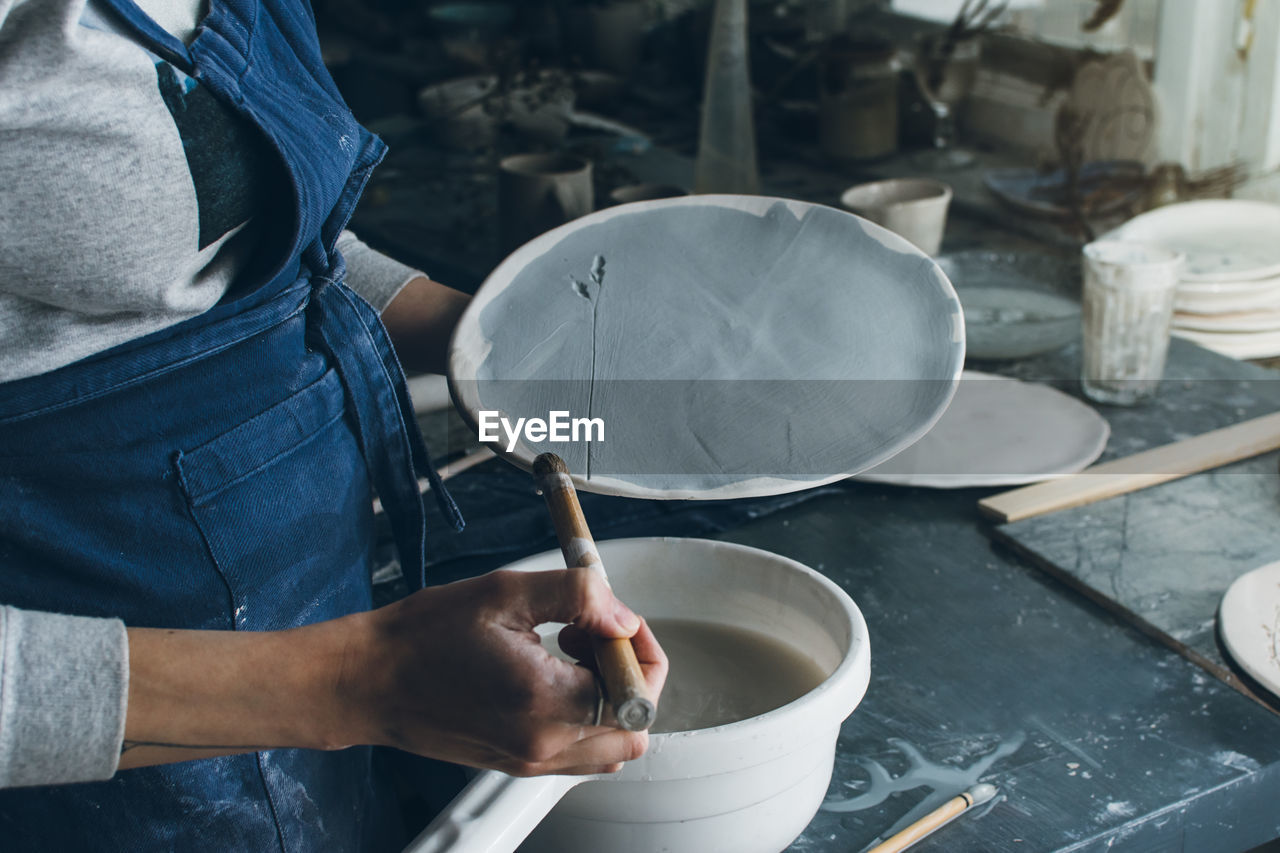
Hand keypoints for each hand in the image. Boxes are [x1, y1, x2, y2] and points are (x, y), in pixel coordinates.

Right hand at [337, 567, 667, 775]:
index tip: (617, 620)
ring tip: (571, 651)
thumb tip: (623, 615)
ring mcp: (530, 762)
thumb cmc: (424, 636)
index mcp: (544, 702)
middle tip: (595, 634)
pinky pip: (580, 751)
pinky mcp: (517, 763)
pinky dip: (586, 714)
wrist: (369, 680)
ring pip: (612, 744)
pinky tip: (552, 672)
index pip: (637, 694)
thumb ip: (577, 596)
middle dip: (631, 675)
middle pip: (635, 726)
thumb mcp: (505, 593)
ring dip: (611, 696)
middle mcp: (543, 745)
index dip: (641, 651)